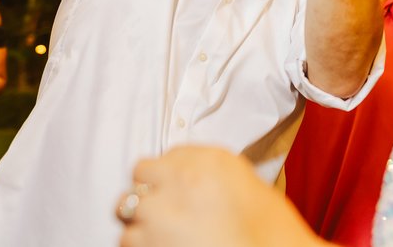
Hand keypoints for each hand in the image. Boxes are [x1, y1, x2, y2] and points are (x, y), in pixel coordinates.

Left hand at [118, 146, 325, 246]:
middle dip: (148, 192)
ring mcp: (159, 212)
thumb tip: (182, 174)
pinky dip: (139, 243)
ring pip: (126, 208)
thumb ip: (208, 169)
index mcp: (207, 160)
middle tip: (165, 209)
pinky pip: (127, 239)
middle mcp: (179, 179)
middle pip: (140, 175)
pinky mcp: (147, 242)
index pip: (166, 155)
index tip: (171, 188)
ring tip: (163, 233)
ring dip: (141, 219)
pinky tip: (161, 246)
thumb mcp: (244, 181)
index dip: (165, 175)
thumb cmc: (266, 225)